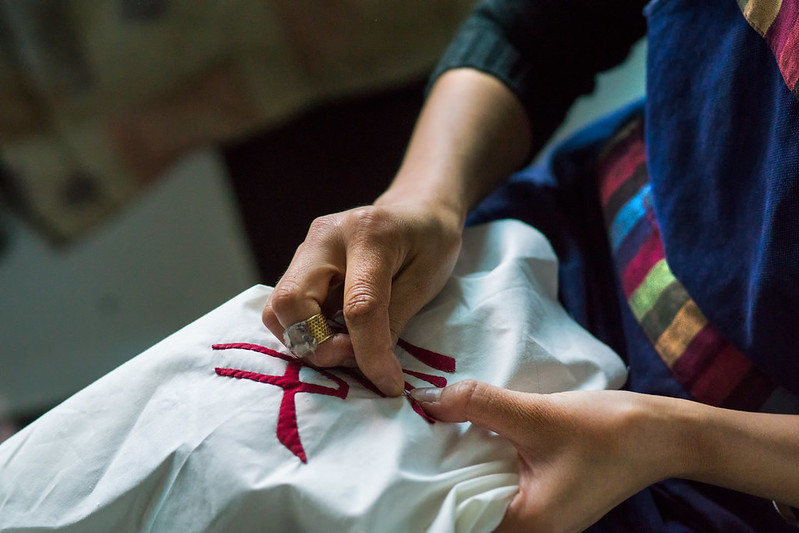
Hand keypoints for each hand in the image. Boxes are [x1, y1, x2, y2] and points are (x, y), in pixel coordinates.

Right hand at [262, 198, 462, 395]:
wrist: (416, 210)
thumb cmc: (430, 242)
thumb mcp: (426, 280)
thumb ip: (392, 321)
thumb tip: (368, 367)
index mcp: (368, 233)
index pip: (358, 305)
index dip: (370, 352)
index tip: (387, 383)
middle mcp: (325, 236)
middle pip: (290, 302)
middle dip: (316, 344)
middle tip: (353, 358)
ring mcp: (306, 248)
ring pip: (277, 309)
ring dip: (306, 341)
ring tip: (346, 347)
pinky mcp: (299, 264)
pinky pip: (284, 307)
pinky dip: (304, 331)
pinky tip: (335, 334)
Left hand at [412, 381, 682, 532]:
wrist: (664, 432)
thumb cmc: (608, 431)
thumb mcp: (537, 414)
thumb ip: (480, 405)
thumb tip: (427, 399)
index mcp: (527, 525)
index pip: (459, 520)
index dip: (428, 493)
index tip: (400, 463)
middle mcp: (530, 528)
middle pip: (467, 509)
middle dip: (439, 477)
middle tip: (407, 442)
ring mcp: (538, 514)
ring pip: (482, 494)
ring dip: (460, 465)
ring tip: (429, 432)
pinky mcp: (543, 494)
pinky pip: (500, 482)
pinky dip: (482, 460)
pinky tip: (465, 433)